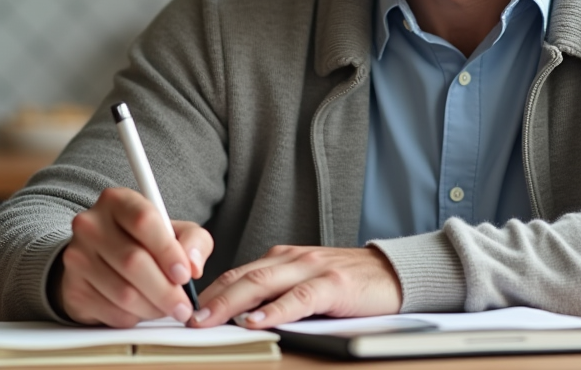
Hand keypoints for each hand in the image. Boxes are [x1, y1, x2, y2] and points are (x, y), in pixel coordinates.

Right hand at [54, 187, 212, 327]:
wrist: (102, 258)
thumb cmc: (145, 241)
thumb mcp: (175, 231)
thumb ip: (193, 241)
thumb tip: (193, 266)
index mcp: (118, 201)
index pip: (144, 221)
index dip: (168, 251)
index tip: (185, 275)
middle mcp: (91, 224)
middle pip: (133, 261)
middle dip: (165, 290)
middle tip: (183, 306)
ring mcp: (77, 256)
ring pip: (123, 292)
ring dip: (152, 308)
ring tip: (165, 308)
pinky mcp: (72, 287)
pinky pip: (110, 311)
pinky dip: (134, 317)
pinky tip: (141, 309)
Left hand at [190, 245, 401, 328]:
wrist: (394, 273)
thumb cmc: (349, 282)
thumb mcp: (306, 283)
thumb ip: (277, 293)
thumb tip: (240, 317)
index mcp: (283, 259)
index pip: (238, 273)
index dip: (211, 292)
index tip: (186, 310)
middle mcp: (293, 259)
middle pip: (244, 277)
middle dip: (213, 299)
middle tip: (188, 318)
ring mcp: (313, 269)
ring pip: (264, 284)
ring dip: (233, 304)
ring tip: (211, 320)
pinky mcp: (334, 285)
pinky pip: (300, 298)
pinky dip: (276, 310)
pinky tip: (259, 321)